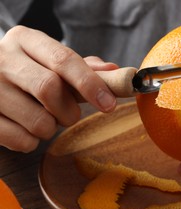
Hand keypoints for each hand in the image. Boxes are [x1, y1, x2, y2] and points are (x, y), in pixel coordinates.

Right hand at [0, 26, 117, 151]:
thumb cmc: (30, 73)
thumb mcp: (52, 63)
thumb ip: (84, 68)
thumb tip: (114, 71)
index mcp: (25, 40)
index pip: (63, 59)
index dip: (90, 83)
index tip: (109, 104)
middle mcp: (1, 58)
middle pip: (49, 88)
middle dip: (70, 111)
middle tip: (70, 115)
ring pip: (38, 121)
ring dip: (51, 128)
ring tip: (43, 118)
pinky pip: (22, 140)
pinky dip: (32, 141)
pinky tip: (25, 127)